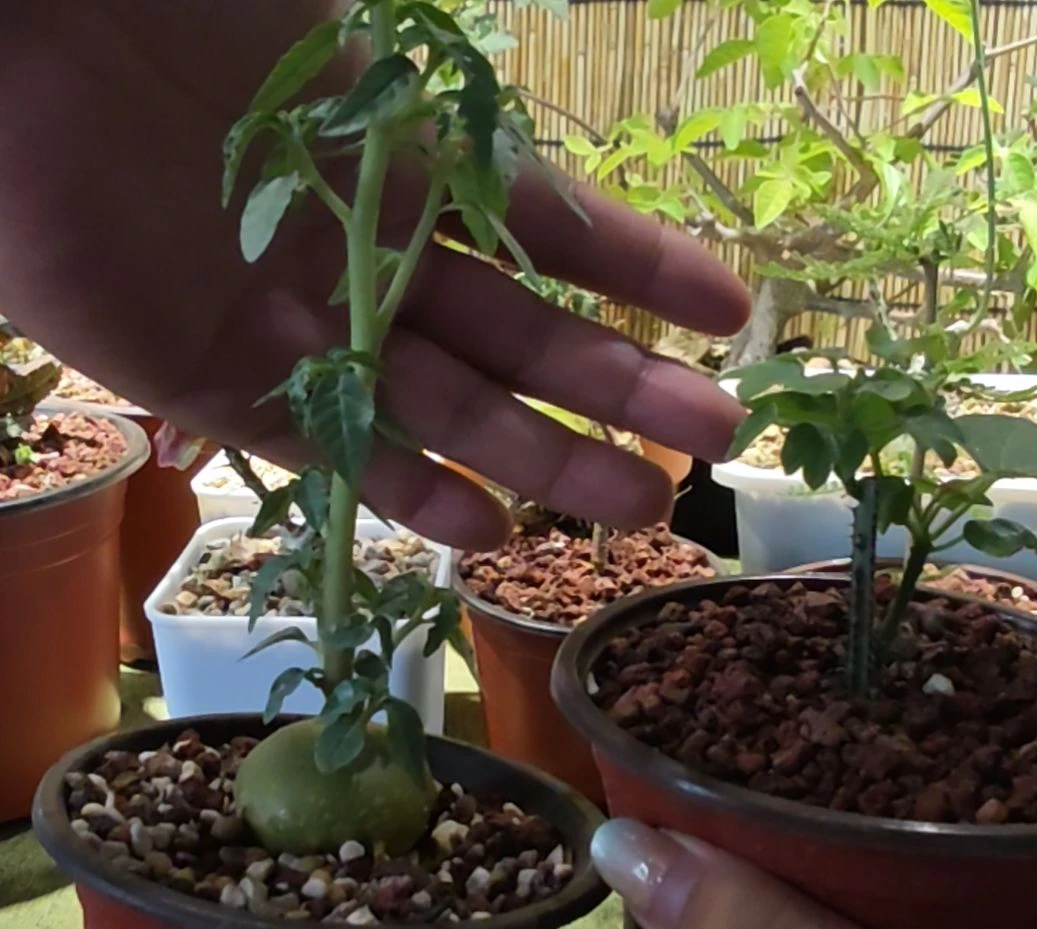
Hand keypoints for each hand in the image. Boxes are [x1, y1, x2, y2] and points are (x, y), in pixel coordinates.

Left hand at [0, 1, 748, 550]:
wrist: (0, 54)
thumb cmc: (161, 12)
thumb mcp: (331, 27)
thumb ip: (432, 77)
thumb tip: (524, 96)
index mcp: (406, 157)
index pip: (550, 226)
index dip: (641, 268)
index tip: (727, 312)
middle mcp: (370, 252)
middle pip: (520, 335)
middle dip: (621, 385)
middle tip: (713, 438)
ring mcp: (303, 327)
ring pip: (451, 407)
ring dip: (547, 457)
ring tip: (640, 504)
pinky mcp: (221, 386)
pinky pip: (338, 453)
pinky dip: (413, 494)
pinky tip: (490, 532)